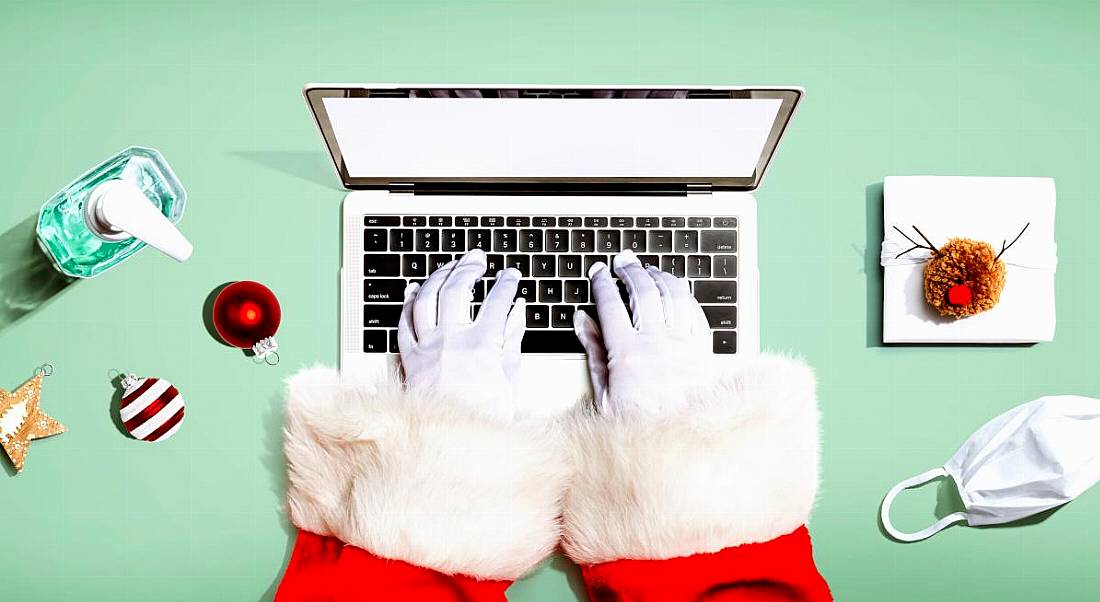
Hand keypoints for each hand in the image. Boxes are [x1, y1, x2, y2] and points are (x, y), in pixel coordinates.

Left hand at [398, 249, 526, 418]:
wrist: (448, 446)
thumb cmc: (482, 419)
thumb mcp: (509, 381)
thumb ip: (512, 341)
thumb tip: (517, 313)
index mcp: (482, 345)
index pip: (497, 301)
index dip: (506, 284)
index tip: (510, 276)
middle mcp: (450, 340)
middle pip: (457, 290)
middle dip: (469, 268)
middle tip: (477, 259)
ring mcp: (426, 347)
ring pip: (427, 299)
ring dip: (439, 277)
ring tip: (449, 267)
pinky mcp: (408, 359)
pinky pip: (404, 322)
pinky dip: (409, 303)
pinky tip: (415, 290)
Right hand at [573, 250, 714, 415]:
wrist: (681, 446)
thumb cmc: (639, 426)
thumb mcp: (604, 394)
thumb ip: (594, 353)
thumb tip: (582, 322)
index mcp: (627, 354)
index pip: (611, 305)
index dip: (602, 283)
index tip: (598, 272)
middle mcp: (657, 344)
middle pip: (643, 292)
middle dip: (631, 271)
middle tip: (623, 261)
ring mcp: (683, 346)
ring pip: (673, 296)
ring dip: (660, 277)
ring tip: (649, 270)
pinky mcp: (703, 353)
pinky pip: (696, 313)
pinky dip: (686, 297)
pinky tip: (678, 292)